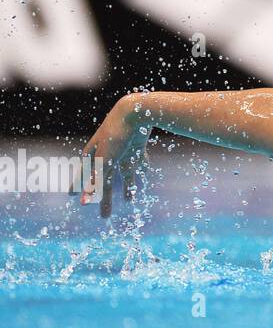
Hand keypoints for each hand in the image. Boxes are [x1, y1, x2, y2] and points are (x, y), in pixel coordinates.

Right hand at [76, 95, 151, 216]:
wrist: (136, 111)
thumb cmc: (116, 135)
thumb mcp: (104, 160)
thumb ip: (96, 182)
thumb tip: (84, 202)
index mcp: (95, 155)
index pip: (85, 176)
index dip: (79, 186)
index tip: (72, 196)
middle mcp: (108, 155)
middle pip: (106, 181)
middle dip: (105, 198)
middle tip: (104, 216)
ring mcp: (123, 151)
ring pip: (124, 174)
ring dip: (127, 187)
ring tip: (129, 200)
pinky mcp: (138, 147)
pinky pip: (139, 161)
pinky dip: (141, 167)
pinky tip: (145, 174)